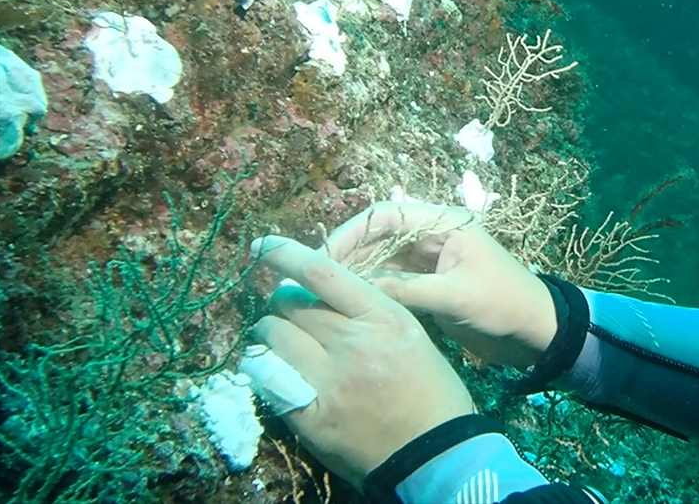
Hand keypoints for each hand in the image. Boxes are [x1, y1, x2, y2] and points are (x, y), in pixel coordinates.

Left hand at [250, 235, 473, 488]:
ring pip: (271, 337)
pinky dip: (264, 370)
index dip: (286, 254)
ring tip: (281, 346)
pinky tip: (273, 373)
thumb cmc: (431, 389)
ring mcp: (329, 381)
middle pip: (289, 304)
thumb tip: (315, 294)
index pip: (322, 272)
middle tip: (289, 316)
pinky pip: (267, 379)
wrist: (436, 452)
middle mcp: (353, 343)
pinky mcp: (311, 416)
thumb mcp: (408, 335)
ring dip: (270, 337)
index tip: (262, 247)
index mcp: (384, 318)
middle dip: (282, 305)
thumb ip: (365, 311)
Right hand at [323, 201, 557, 368]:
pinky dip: (367, 290)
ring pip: (378, 260)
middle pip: (375, 236)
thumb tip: (356, 290)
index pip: (385, 216)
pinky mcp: (426, 286)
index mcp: (444, 223)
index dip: (350, 233)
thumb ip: (408, 291)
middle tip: (309, 282)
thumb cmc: (505, 305)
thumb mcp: (457, 297)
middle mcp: (432, 236)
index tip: (322, 260)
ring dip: (352, 274)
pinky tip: (343, 306)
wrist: (536, 333)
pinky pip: (388, 281)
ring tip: (318, 295)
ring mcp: (427, 262)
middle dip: (344, 255)